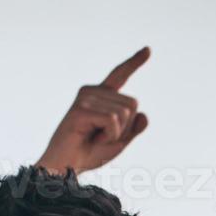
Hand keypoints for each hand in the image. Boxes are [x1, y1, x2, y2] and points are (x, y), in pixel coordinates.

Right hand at [36, 46, 150, 174]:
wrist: (67, 166)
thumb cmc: (90, 152)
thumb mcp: (120, 141)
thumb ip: (133, 129)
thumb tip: (144, 115)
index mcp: (101, 95)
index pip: (120, 75)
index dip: (134, 62)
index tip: (148, 49)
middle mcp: (92, 91)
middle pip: (133, 104)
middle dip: (125, 127)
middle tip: (101, 136)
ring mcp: (85, 97)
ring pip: (125, 113)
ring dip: (116, 133)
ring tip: (94, 137)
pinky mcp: (81, 108)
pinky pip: (113, 121)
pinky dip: (109, 135)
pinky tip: (91, 138)